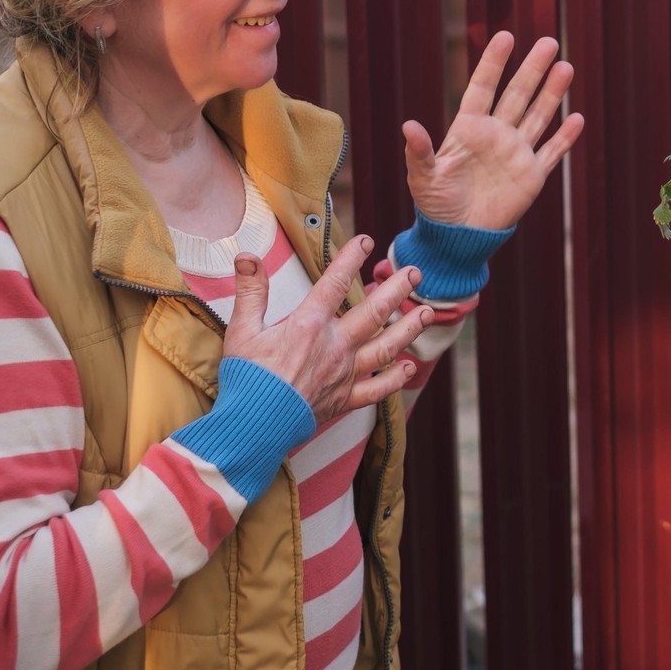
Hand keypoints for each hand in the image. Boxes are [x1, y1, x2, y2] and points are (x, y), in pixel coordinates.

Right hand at [225, 235, 432, 423]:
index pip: (334, 284)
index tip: (365, 240)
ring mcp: (344, 374)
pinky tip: (410, 367)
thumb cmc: (247, 379)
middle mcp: (334, 347)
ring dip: (409, 329)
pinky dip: (395, 379)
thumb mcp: (242, 330)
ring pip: (386, 348)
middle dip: (397, 289)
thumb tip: (247, 255)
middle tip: (415, 272)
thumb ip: (250, 291)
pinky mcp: (344, 399)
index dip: (350, 259)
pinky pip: (377, 390)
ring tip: (428, 312)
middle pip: (374, 312)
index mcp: (309, 326)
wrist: (253, 429)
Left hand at [404, 31, 585, 228]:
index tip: (505, 37)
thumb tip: (408, 126)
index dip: (494, 64)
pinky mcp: (531, 176)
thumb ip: (420, 152)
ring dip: (553, 93)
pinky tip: (577, 118)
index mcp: (469, 129)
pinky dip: (565, 138)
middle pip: (518, 95)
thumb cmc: (435, 205)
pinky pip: (552, 152)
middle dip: (533, 69)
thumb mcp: (423, 177)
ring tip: (566, 68)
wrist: (456, 237)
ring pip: (539, 116)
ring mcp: (516, 153)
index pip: (483, 88)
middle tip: (548, 42)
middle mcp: (496, 135)